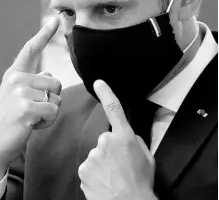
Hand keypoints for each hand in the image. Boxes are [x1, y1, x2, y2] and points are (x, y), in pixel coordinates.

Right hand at [0, 17, 61, 170]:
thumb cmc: (12, 116)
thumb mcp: (20, 95)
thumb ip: (34, 82)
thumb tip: (50, 74)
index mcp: (16, 74)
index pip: (31, 49)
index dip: (44, 34)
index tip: (55, 20)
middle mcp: (16, 79)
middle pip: (56, 82)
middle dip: (52, 98)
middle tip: (33, 108)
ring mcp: (20, 92)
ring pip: (57, 98)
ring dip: (49, 111)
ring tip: (31, 117)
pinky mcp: (25, 108)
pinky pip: (53, 111)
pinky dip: (47, 121)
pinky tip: (32, 125)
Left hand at [78, 80, 156, 199]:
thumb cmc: (141, 182)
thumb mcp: (146, 157)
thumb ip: (136, 141)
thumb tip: (127, 136)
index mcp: (124, 137)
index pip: (114, 109)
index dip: (106, 93)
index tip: (98, 82)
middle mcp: (106, 142)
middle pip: (105, 139)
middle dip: (109, 149)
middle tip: (118, 165)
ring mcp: (93, 155)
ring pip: (96, 154)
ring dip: (102, 162)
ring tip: (112, 176)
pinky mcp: (84, 168)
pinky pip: (89, 166)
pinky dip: (95, 172)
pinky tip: (103, 181)